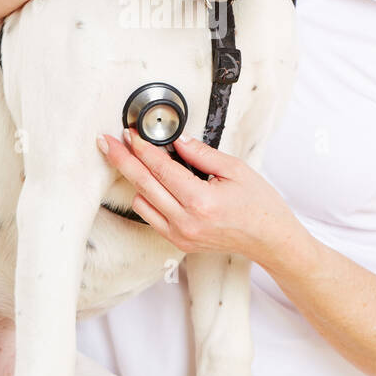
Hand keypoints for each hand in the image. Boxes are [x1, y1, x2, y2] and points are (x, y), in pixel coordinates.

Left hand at [94, 128, 312, 270]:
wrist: (269, 240)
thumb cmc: (259, 206)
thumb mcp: (235, 170)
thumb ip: (201, 154)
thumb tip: (176, 140)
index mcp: (201, 201)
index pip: (160, 168)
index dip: (141, 148)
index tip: (129, 133)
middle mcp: (186, 221)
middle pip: (142, 184)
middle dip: (121, 160)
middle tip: (106, 142)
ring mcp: (180, 235)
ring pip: (141, 201)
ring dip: (134, 179)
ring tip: (131, 158)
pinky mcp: (178, 242)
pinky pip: (150, 217)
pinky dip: (146, 197)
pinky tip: (149, 182)